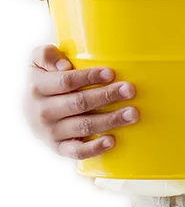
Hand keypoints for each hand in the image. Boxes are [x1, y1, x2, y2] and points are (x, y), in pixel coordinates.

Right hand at [22, 45, 138, 160]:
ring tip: (131, 113)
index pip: (66, 81)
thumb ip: (47, 55)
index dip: (89, 77)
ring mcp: (51, 132)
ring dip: (109, 120)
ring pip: (83, 126)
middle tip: (129, 89)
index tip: (110, 73)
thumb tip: (65, 66)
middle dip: (107, 96)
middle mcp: (44, 112)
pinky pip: (77, 151)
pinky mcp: (59, 148)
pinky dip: (94, 148)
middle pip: (79, 103)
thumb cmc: (43, 82)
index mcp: (39, 88)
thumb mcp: (37, 62)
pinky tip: (112, 140)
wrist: (30, 112)